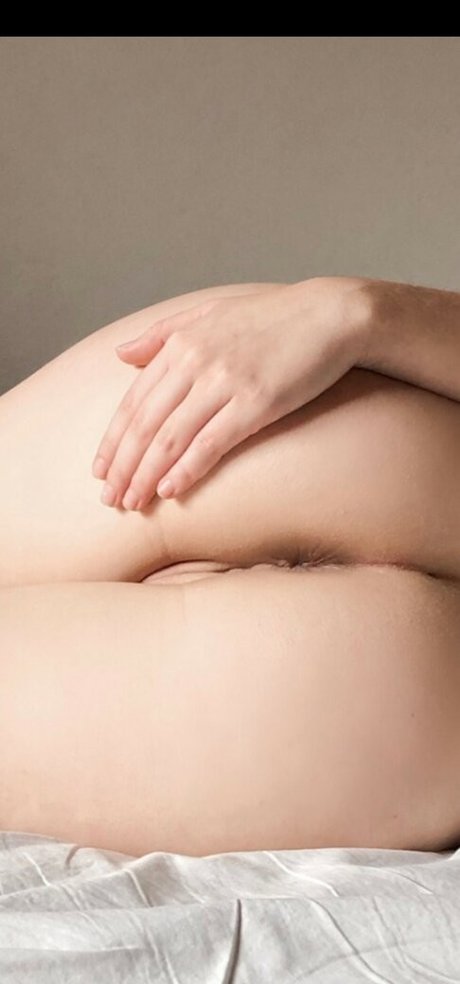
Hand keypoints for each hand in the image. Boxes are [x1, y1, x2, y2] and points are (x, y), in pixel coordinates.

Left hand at [92, 277, 370, 509]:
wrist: (332, 314)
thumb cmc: (274, 317)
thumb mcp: (212, 312)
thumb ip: (163, 334)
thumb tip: (121, 355)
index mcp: (181, 342)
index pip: (133, 401)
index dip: (113, 441)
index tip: (100, 471)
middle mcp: (195, 361)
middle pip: (145, 424)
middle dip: (123, 466)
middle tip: (110, 499)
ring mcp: (225, 382)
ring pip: (170, 437)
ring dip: (147, 475)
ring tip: (133, 503)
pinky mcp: (256, 402)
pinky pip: (211, 442)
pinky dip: (187, 469)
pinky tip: (171, 490)